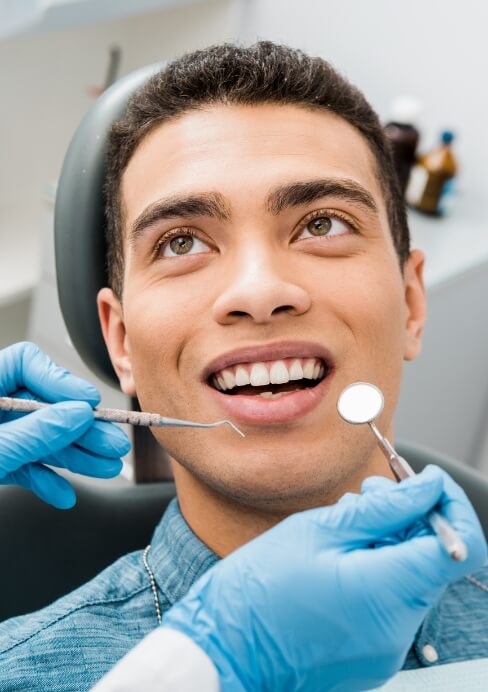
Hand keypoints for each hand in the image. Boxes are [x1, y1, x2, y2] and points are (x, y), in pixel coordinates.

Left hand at [0, 342, 130, 507]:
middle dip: (81, 428)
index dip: (61, 380)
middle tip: (112, 443)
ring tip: (105, 468)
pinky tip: (63, 493)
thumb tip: (77, 415)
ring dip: (74, 455)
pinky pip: (24, 466)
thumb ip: (34, 433)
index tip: (88, 402)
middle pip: (44, 406)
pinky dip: (45, 480)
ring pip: (40, 439)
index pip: (27, 363)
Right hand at [163, 466, 486, 691]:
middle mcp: (397, 629)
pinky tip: (341, 553)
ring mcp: (386, 647)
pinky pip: (392, 601)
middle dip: (412, 517)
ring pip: (412, 577)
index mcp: (386, 593)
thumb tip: (428, 487)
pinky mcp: (372, 654)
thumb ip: (383, 508)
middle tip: (371, 492)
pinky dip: (378, 569)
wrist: (223, 651)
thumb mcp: (318, 530)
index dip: (450, 505)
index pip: (461, 546)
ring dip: (392, 541)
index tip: (425, 481)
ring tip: (347, 520)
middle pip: (435, 559)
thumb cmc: (257, 590)